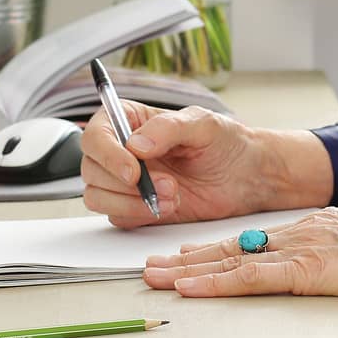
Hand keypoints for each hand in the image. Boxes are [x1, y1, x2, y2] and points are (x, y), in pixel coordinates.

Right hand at [79, 101, 328, 228]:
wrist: (246, 176)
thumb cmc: (226, 142)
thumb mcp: (204, 124)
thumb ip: (169, 128)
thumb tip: (135, 144)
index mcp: (131, 121)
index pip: (96, 134)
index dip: (107, 154)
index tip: (133, 170)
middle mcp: (121, 151)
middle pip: (92, 168)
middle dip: (127, 183)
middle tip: (168, 185)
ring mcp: (124, 181)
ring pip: (97, 195)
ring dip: (132, 201)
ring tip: (173, 195)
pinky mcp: (133, 206)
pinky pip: (116, 216)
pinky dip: (138, 215)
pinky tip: (168, 207)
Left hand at [142, 207, 337, 297]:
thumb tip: (329, 264)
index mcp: (314, 227)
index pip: (254, 238)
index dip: (216, 247)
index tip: (187, 252)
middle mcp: (299, 233)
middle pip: (232, 246)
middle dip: (189, 257)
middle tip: (152, 265)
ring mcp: (299, 250)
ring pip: (231, 260)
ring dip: (189, 270)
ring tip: (155, 277)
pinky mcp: (304, 271)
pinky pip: (249, 278)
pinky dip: (216, 283)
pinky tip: (190, 287)